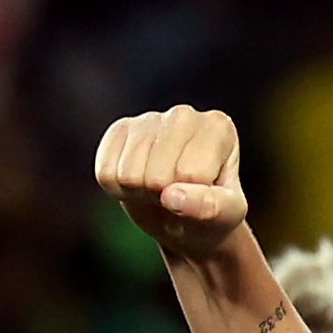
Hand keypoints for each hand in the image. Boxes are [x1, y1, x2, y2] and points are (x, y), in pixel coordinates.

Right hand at [94, 107, 249, 259]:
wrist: (187, 218)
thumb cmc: (213, 212)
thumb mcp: (226, 216)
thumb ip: (210, 207)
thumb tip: (172, 196)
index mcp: (218, 127)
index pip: (192, 174)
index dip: (194, 198)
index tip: (203, 193)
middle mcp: (184, 115)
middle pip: (156, 176)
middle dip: (165, 196)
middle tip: (179, 193)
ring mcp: (148, 118)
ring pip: (128, 175)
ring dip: (142, 194)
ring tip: (161, 188)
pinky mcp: (119, 130)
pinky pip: (105, 173)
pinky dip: (119, 190)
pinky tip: (140, 181)